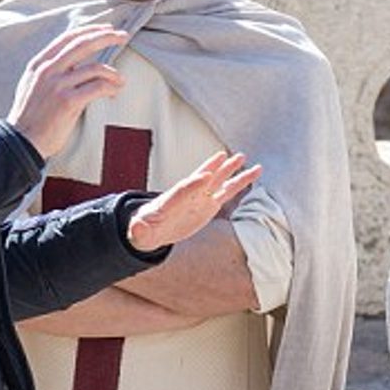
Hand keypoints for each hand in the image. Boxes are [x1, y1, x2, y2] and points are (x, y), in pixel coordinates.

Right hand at [7, 25, 126, 158]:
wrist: (21, 141)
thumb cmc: (30, 118)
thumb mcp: (33, 86)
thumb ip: (50, 72)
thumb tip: (73, 65)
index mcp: (40, 63)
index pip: (68, 38)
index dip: (90, 30)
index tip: (107, 29)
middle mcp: (48, 70)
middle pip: (84, 44)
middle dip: (107, 37)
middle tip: (124, 35)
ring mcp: (58, 85)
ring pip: (95, 68)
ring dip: (113, 74)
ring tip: (121, 82)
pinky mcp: (68, 102)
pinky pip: (97, 87)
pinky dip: (110, 88)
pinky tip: (114, 93)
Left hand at [126, 151, 261, 253]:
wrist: (154, 229)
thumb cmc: (145, 230)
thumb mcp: (140, 233)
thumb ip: (139, 231)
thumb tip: (137, 228)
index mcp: (171, 201)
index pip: (183, 190)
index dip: (194, 183)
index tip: (206, 175)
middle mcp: (187, 195)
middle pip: (201, 178)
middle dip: (212, 168)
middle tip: (224, 157)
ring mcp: (200, 198)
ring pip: (218, 181)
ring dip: (230, 170)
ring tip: (243, 157)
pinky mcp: (209, 205)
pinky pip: (227, 193)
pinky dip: (239, 184)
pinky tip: (252, 174)